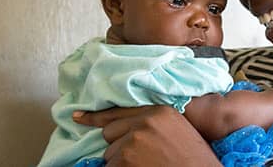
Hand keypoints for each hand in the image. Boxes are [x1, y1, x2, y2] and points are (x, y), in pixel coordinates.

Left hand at [73, 106, 221, 166]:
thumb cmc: (194, 159)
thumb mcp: (177, 131)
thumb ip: (153, 123)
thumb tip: (125, 131)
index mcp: (159, 111)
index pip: (119, 111)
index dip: (96, 117)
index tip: (78, 117)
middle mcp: (145, 122)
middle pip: (110, 133)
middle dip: (118, 147)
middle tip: (142, 158)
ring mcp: (134, 140)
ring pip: (110, 154)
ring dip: (121, 163)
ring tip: (148, 165)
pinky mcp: (126, 158)